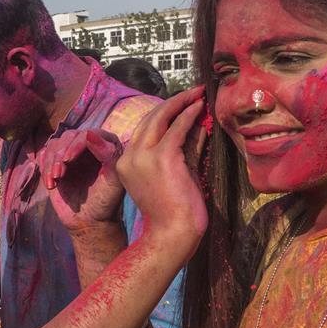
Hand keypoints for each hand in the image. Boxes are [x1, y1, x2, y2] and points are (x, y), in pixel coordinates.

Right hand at [39, 128, 124, 231]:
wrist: (90, 221)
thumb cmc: (105, 202)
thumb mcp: (112, 181)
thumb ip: (108, 155)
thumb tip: (89, 133)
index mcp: (107, 145)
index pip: (88, 134)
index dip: (75, 145)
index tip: (67, 161)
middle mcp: (89, 145)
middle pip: (69, 136)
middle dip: (60, 154)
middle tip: (59, 175)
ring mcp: (71, 153)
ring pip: (55, 144)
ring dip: (51, 162)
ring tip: (54, 181)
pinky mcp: (57, 163)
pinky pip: (45, 155)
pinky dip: (44, 168)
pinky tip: (51, 184)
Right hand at [116, 86, 207, 243]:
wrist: (172, 236)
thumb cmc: (175, 213)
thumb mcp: (176, 174)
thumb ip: (184, 149)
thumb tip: (197, 124)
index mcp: (126, 163)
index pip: (144, 129)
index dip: (163, 112)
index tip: (181, 103)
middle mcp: (130, 156)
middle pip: (150, 118)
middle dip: (173, 101)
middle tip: (192, 91)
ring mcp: (143, 156)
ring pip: (161, 117)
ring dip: (181, 102)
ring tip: (198, 93)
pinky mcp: (162, 158)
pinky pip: (177, 127)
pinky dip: (189, 113)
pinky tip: (200, 106)